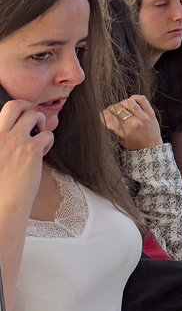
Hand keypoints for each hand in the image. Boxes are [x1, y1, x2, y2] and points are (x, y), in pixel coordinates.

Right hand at [0, 100, 50, 216]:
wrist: (2, 205)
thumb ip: (1, 143)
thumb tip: (9, 135)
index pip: (1, 113)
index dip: (12, 115)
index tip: (17, 123)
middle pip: (15, 105)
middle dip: (27, 106)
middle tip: (32, 119)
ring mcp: (15, 141)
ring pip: (34, 115)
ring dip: (40, 123)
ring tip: (37, 137)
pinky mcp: (31, 150)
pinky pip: (47, 134)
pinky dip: (48, 141)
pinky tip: (41, 153)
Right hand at [102, 94, 161, 150]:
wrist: (151, 146)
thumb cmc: (135, 144)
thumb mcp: (122, 139)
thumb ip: (115, 128)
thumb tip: (106, 116)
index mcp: (126, 132)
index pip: (110, 119)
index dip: (104, 114)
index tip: (103, 113)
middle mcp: (135, 124)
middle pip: (118, 109)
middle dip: (112, 108)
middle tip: (111, 110)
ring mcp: (144, 117)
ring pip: (128, 102)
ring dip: (122, 103)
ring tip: (122, 107)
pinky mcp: (151, 113)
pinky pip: (141, 99)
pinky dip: (134, 98)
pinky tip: (131, 101)